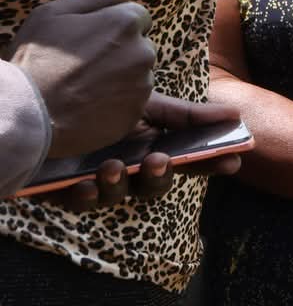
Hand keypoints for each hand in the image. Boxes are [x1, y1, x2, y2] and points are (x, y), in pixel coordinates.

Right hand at [6, 0, 153, 158]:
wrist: (27, 112)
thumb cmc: (35, 59)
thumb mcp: (51, 15)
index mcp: (125, 23)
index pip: (138, 16)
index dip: (114, 25)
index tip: (92, 38)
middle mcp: (143, 52)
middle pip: (141, 45)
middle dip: (121, 50)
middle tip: (85, 63)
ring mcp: (142, 84)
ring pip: (139, 73)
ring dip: (121, 76)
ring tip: (85, 84)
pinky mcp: (137, 112)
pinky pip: (133, 100)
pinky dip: (118, 101)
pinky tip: (90, 103)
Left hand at [47, 94, 243, 213]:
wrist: (44, 104)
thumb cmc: (99, 105)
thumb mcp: (146, 103)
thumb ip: (188, 114)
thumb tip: (235, 114)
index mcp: (153, 150)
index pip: (189, 163)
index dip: (211, 164)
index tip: (232, 162)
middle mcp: (130, 170)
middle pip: (156, 186)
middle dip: (160, 177)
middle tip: (159, 161)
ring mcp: (100, 182)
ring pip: (119, 196)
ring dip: (119, 185)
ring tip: (112, 167)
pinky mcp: (69, 190)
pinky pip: (81, 202)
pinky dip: (86, 195)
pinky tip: (85, 183)